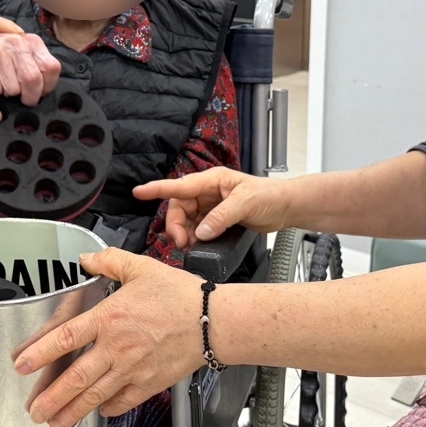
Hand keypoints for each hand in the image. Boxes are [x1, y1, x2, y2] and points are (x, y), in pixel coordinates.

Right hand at [0, 32, 61, 105]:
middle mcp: (16, 41)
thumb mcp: (24, 56)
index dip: (47, 86)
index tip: (40, 92)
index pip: (51, 68)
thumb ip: (39, 67)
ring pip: (13, 87)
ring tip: (4, 86)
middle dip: (29, 96)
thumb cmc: (0, 57)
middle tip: (23, 99)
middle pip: (33, 79)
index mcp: (32, 41)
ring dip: (8, 93)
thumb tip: (47, 88)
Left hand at [13, 248, 204, 426]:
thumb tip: (87, 258)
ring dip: (72, 411)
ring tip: (55, 422)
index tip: (22, 364)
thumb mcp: (142, 268)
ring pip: (95, 395)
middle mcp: (117, 347)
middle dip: (51, 397)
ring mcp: (132, 369)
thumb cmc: (181, 296)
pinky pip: (123, 401)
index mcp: (110, 318)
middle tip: (34, 410)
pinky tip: (98, 412)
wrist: (214, 322)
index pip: (66, 337)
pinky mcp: (149, 384)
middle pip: (76, 377)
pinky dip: (107, 409)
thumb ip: (110, 262)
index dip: (40, 352)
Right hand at [134, 168, 292, 246]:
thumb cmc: (269, 195)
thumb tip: (202, 233)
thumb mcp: (245, 203)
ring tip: (191, 246)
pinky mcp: (217, 219)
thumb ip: (221, 217)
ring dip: (186, 234)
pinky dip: (196, 238)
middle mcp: (208, 192)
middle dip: (176, 225)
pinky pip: (198, 229)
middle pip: (179, 208)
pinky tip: (200, 245)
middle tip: (182, 242)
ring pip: (187, 221)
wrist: (286, 207)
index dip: (157, 189)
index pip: (179, 185)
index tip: (139, 193)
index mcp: (212, 180)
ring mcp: (212, 206)